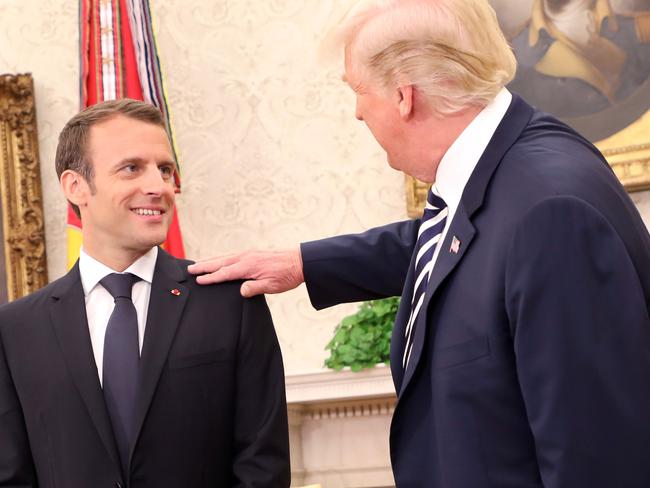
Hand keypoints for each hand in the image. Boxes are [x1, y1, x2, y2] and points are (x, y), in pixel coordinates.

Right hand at [187, 248, 304, 296]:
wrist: (300, 261)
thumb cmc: (287, 275)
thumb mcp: (272, 286)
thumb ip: (254, 288)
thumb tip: (240, 291)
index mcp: (248, 266)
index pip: (224, 273)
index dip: (211, 277)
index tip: (198, 280)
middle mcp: (246, 257)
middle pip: (220, 262)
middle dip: (204, 266)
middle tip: (189, 269)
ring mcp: (249, 254)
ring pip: (225, 257)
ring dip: (211, 260)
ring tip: (199, 263)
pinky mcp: (253, 253)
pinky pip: (232, 255)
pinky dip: (222, 258)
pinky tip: (219, 261)